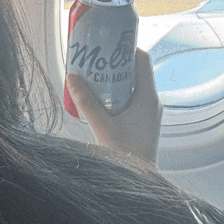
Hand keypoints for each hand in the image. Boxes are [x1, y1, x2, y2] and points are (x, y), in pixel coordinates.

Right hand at [66, 49, 161, 164]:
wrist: (140, 180)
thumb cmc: (125, 155)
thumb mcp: (101, 126)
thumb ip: (85, 102)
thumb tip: (71, 77)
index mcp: (148, 97)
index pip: (143, 60)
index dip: (127, 48)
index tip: (108, 44)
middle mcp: (153, 102)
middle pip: (137, 72)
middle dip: (116, 64)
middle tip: (95, 60)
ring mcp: (150, 113)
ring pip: (134, 87)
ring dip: (115, 80)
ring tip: (94, 77)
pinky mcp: (145, 122)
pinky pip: (133, 100)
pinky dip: (118, 95)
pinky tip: (101, 100)